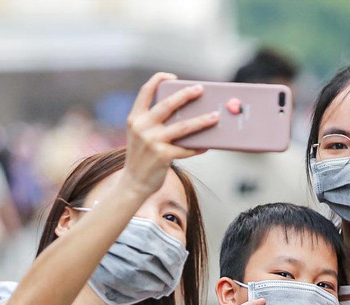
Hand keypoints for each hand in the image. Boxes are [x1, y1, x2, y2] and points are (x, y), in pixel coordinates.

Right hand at [122, 73, 219, 197]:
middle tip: (200, 89)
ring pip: (183, 126)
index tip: (173, 77)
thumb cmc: (142, 157)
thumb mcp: (139, 135)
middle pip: (168, 105)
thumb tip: (184, 112)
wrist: (133, 183)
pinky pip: (186, 148)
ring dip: (202, 120)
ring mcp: (152, 141)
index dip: (159, 79)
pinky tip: (208, 144)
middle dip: (186, 95)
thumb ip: (153, 121)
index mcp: (135, 118)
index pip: (145, 91)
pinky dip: (198, 146)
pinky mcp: (163, 156)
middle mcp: (142, 127)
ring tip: (215, 116)